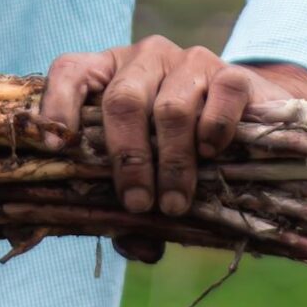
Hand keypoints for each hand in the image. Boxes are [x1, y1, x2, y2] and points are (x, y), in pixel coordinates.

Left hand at [39, 37, 306, 234]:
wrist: (248, 121)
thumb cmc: (177, 151)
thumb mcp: (145, 171)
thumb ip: (129, 211)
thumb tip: (134, 247)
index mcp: (108, 73)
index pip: (70, 70)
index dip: (57, 106)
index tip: (57, 150)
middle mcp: (145, 59)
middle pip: (123, 100)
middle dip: (129, 160)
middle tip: (138, 204)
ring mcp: (188, 61)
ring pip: (171, 107)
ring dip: (172, 163)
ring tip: (175, 203)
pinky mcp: (232, 73)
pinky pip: (221, 95)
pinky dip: (214, 128)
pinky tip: (211, 153)